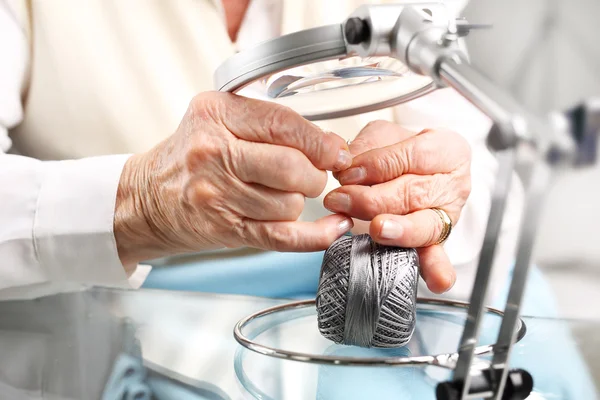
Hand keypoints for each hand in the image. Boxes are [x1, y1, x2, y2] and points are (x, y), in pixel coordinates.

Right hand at [115, 92, 353, 267]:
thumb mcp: (218, 120)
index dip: (320, 142)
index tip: (335, 151)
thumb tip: (332, 146)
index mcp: (215, 115)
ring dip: (298, 202)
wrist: (147, 198)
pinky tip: (331, 229)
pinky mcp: (225, 228)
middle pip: (292, 167)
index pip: (284, 124)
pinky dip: (314, 237)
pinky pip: (281, 236)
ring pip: (289, 204)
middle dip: (314, 175)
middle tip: (309, 175)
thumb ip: (270, 124)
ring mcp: (216, 194)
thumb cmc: (189, 157)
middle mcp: (213, 152)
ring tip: (280, 194)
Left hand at [325, 121, 471, 293]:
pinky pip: (438, 256)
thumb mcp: (385, 135)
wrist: (414, 172)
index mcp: (447, 150)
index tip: (348, 173)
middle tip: (341, 199)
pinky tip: (437, 279)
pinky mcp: (437, 243)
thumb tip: (350, 166)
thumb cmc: (400, 152)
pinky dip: (437, 269)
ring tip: (377, 230)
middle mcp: (454, 184)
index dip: (379, 165)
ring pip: (425, 225)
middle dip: (374, 199)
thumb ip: (369, 146)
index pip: (414, 156)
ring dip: (398, 230)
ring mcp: (448, 216)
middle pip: (415, 193)